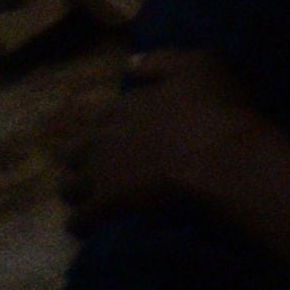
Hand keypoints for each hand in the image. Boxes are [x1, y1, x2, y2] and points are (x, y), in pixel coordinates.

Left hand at [66, 49, 256, 230]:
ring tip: (87, 200)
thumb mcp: (196, 65)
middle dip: (80, 160)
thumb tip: (130, 63)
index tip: (116, 134)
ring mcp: (102, 171)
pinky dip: (80, 224)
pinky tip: (87, 228)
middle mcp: (104, 137)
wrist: (219, 155)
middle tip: (97, 169)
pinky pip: (80, 219)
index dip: (109, 126)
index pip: (103, 115)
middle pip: (75, 151)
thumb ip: (159, 61)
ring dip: (75, 192)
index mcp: (125, 106)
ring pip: (69, 186)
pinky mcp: (107, 202)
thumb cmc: (214, 108)